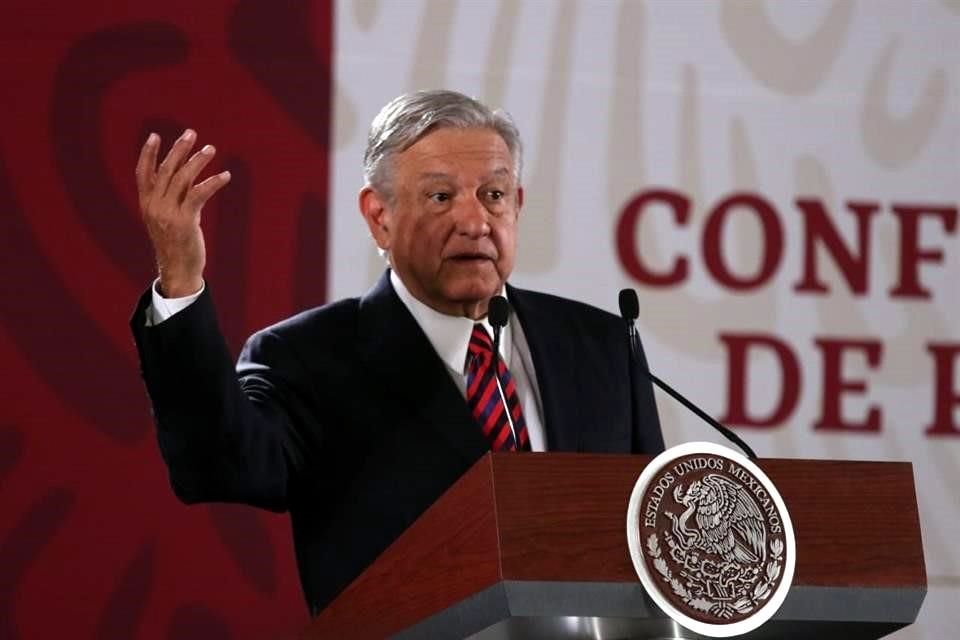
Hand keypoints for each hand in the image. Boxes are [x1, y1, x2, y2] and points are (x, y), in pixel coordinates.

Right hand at [135, 129, 230, 296]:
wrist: (177, 270)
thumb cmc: (176, 243)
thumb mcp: (168, 217)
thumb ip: (173, 196)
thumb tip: (188, 172)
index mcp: (146, 204)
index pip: (142, 173)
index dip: (148, 153)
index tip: (155, 135)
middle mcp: (154, 206)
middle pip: (165, 170)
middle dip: (179, 149)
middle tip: (191, 133)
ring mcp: (168, 213)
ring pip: (182, 179)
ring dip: (198, 161)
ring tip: (211, 148)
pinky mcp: (185, 221)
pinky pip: (199, 194)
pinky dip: (213, 182)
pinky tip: (225, 175)